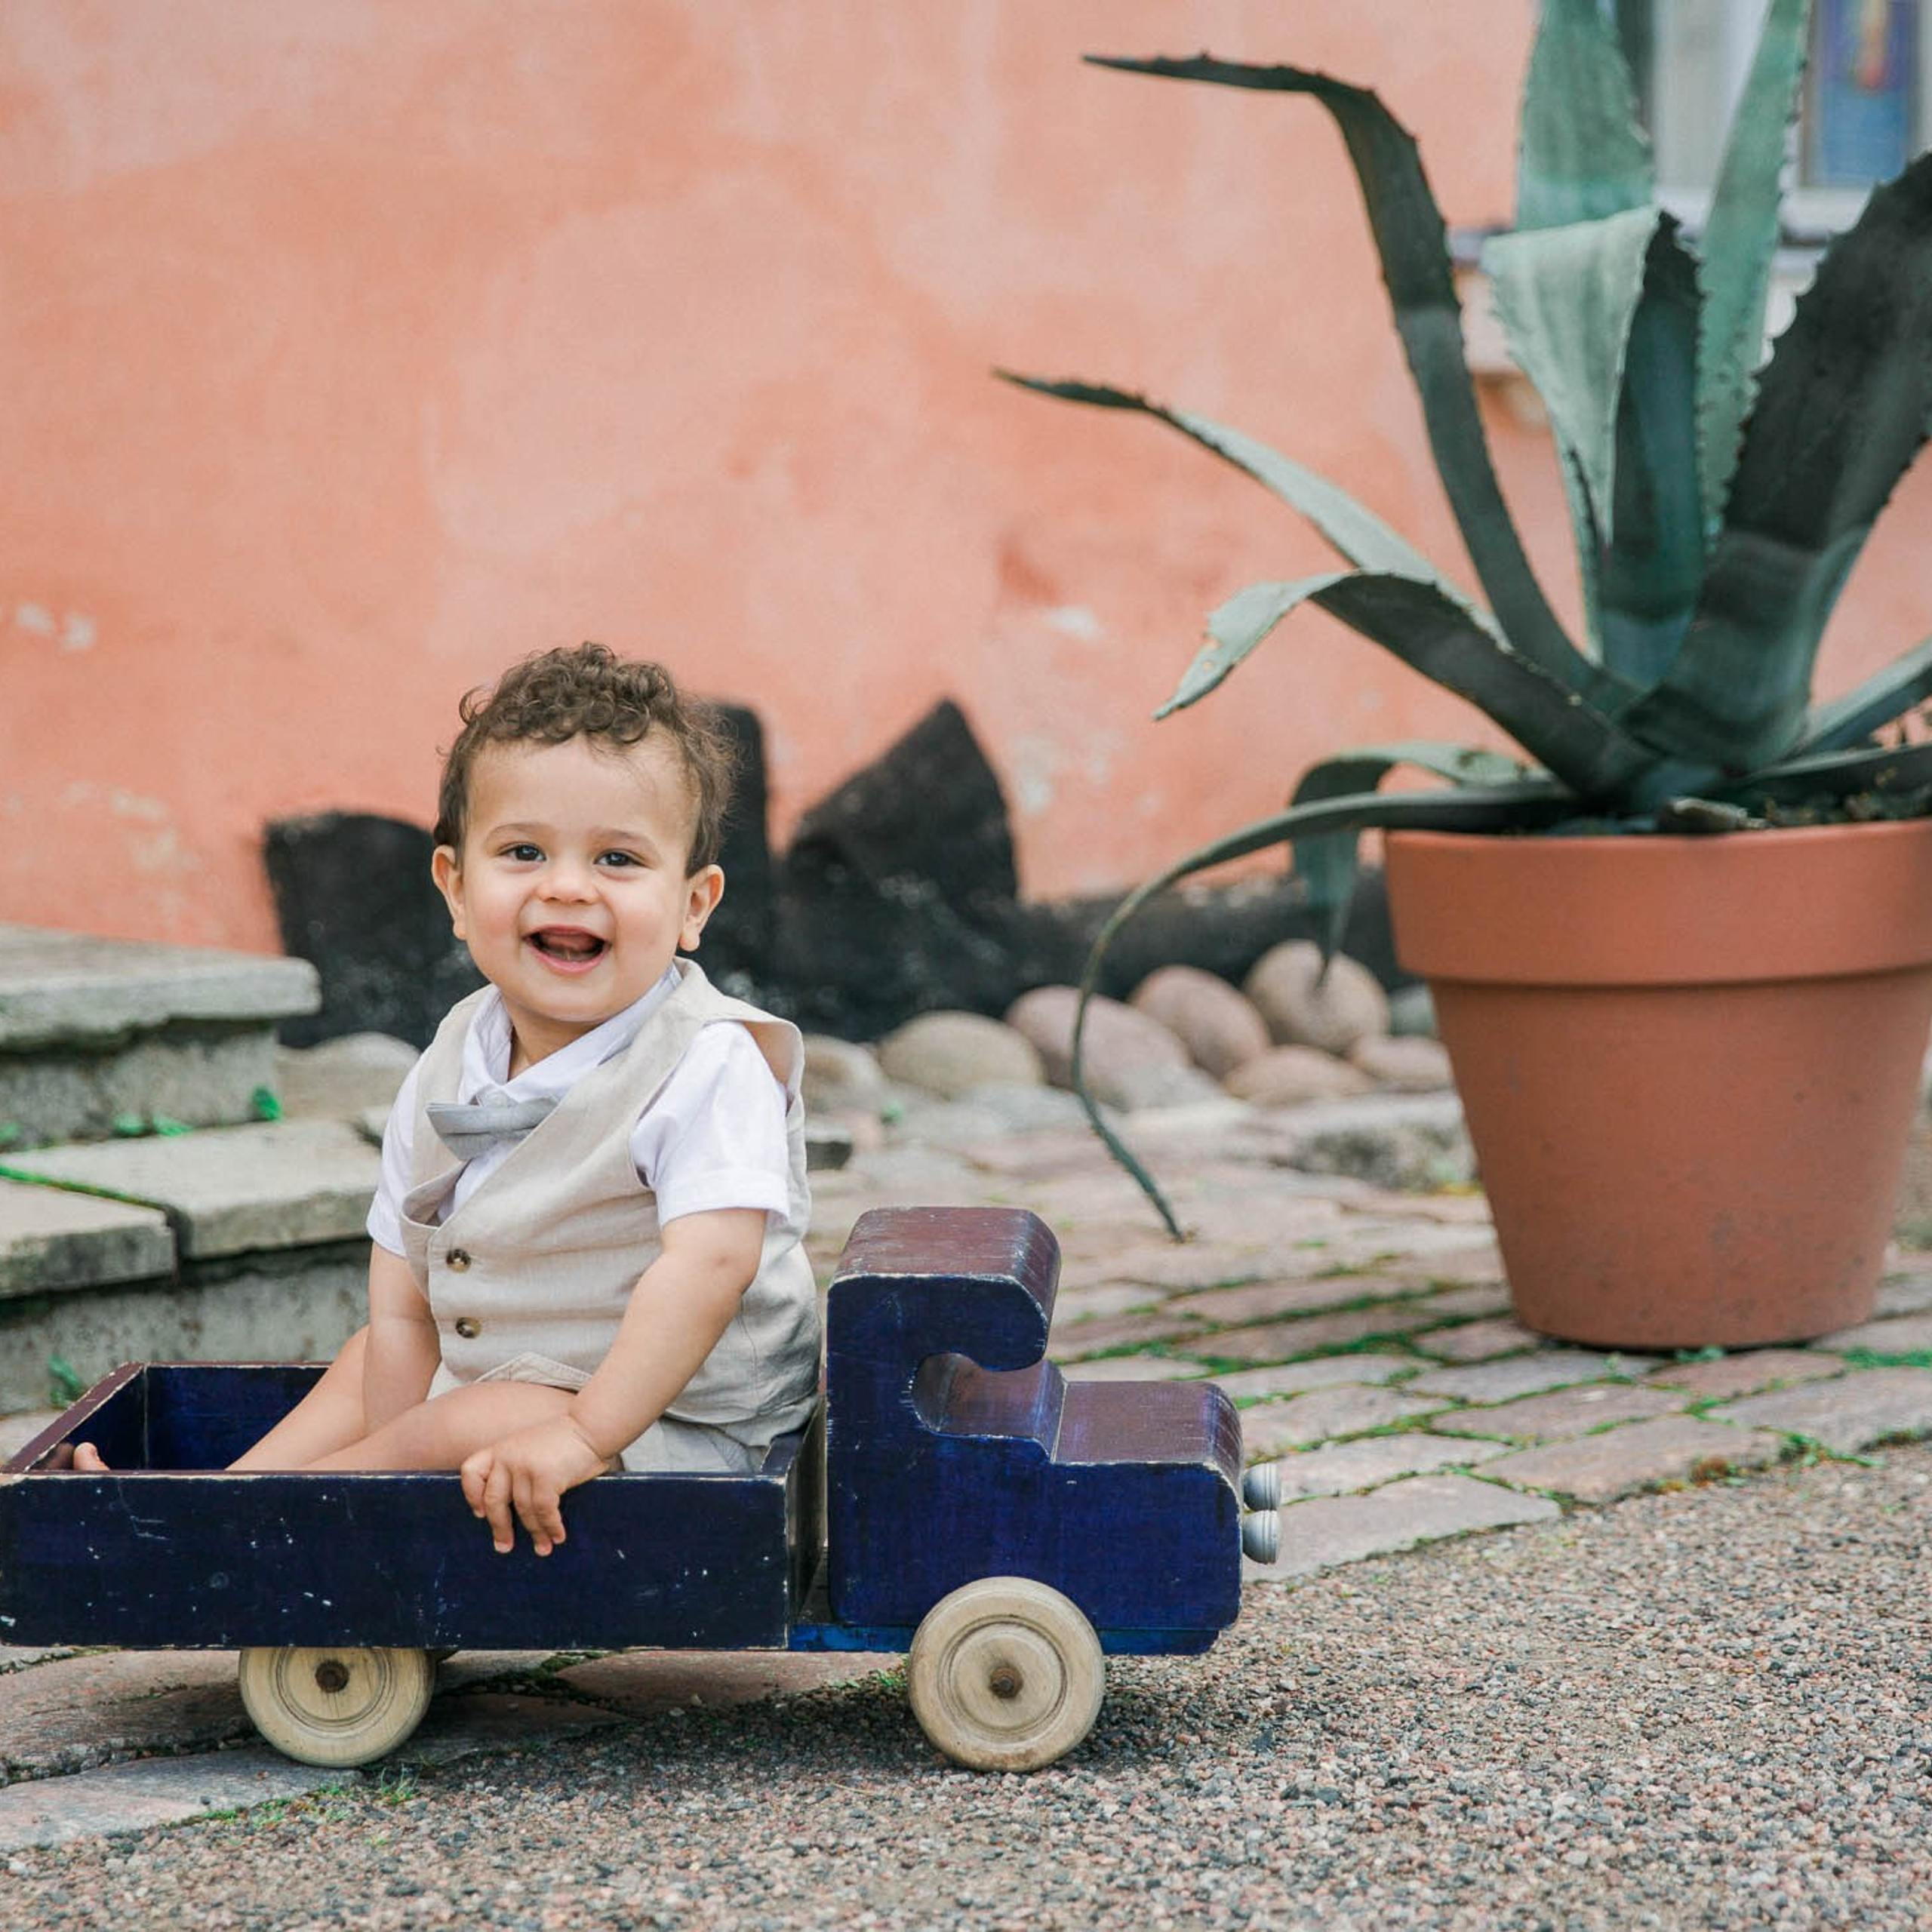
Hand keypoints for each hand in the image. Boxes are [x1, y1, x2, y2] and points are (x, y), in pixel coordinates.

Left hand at [459, 1414, 611, 1555]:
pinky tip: (558, 1535)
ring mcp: (525, 1466)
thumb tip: (516, 1509)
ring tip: (544, 1547)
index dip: (472, 1495)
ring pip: (523, 1510)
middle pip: (493, 1500)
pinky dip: (551, 1527)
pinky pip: (543, 1511)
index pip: (471, 1472)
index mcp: (502, 1449)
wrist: (591, 1425)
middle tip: (505, 1546)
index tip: (481, 1513)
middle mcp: (508, 1456)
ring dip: (535, 1533)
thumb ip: (518, 1469)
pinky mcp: (545, 1476)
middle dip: (499, 1527)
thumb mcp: (531, 1448)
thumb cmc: (566, 1440)